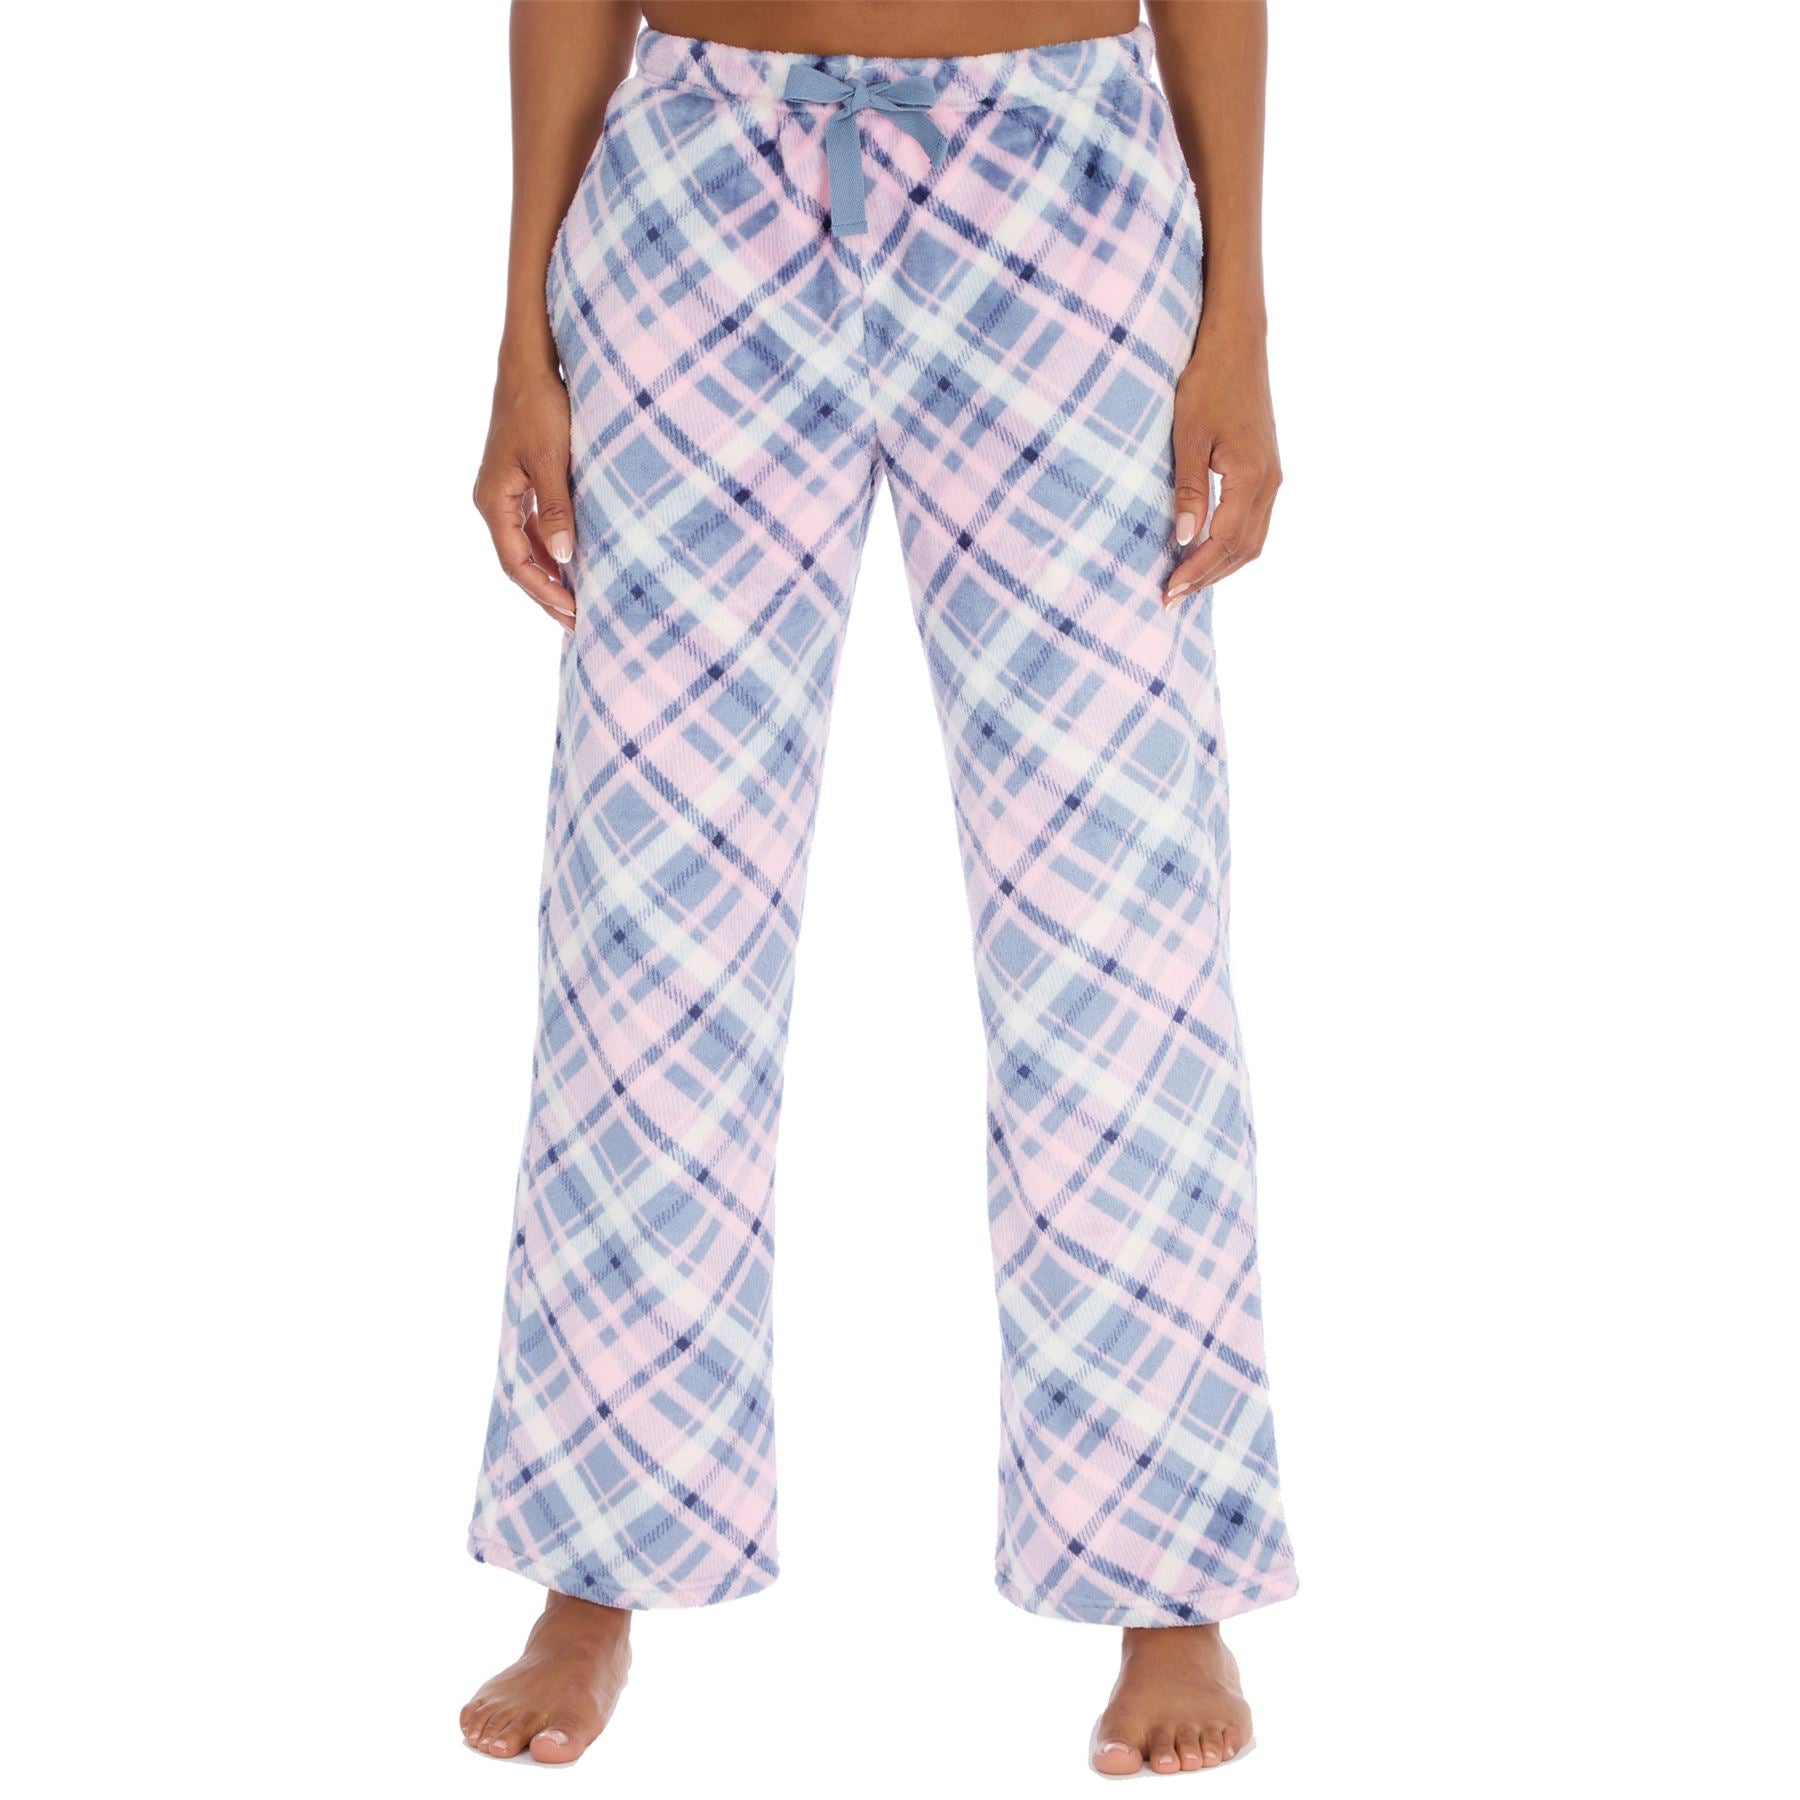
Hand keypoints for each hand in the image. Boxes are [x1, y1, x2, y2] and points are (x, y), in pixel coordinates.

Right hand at [472, 357, 578, 632]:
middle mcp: (492, 500)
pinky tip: (572, 564)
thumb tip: (564, 556)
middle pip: (517, 561)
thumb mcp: (552, 460)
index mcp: (493, 499)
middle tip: (578, 621)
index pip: (514, 562)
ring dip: (549, 574)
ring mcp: (504, 492)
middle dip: (546, 593)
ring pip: (523, 546)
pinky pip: (530, 528)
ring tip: (577, 601)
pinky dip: (549, 550)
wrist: (529, 365)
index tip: (572, 612)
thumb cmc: (540, 407)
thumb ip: (557, 509)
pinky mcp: (518, 483)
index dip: (542, 591)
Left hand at [1163, 321, 1281, 605]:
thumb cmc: (1208, 383)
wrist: (1236, 344)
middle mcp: (1270, 482)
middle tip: (1172, 597)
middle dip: (1208, 577)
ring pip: (1253, 540)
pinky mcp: (1268, 471)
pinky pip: (1255, 523)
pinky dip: (1232, 546)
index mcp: (1251, 476)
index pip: (1224, 540)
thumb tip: (1185, 539)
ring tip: (1187, 582)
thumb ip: (1189, 490)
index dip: (1196, 570)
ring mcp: (1273, 477)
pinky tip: (1207, 550)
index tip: (1169, 589)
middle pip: (1244, 550)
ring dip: (1221, 566)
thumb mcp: (1188, 436)